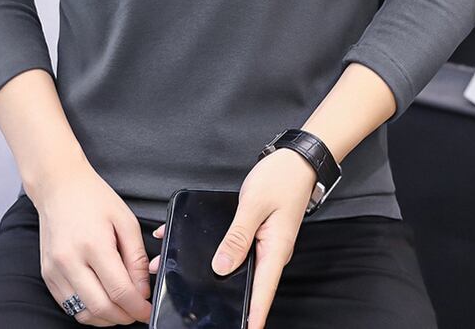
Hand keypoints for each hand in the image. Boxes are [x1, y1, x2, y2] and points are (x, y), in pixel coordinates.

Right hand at [29, 158, 151, 325]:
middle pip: (101, 308)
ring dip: (106, 318)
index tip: (147, 310)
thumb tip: (142, 290)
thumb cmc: (93, 198)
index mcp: (93, 244)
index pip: (119, 291)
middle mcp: (70, 261)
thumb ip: (136, 257)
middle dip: (125, 317)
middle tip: (137, 312)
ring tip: (121, 308)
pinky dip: (88, 311)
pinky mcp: (47, 275)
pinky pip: (69, 305)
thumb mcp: (125, 220)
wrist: (59, 186)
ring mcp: (55, 270)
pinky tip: (101, 300)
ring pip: (83, 314)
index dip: (138, 307)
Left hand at [147, 150, 316, 328]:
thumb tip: (221, 267)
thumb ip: (237, 236)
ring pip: (237, 265)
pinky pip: (236, 247)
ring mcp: (265, 244)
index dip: (253, 317)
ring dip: (213, 272)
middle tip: (195, 305)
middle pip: (246, 283)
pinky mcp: (258, 234)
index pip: (262, 293)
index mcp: (275, 250)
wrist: (296, 160)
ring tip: (177, 272)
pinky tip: (192, 245)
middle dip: (222, 296)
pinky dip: (216, 250)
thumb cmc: (281, 178)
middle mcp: (271, 252)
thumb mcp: (254, 205)